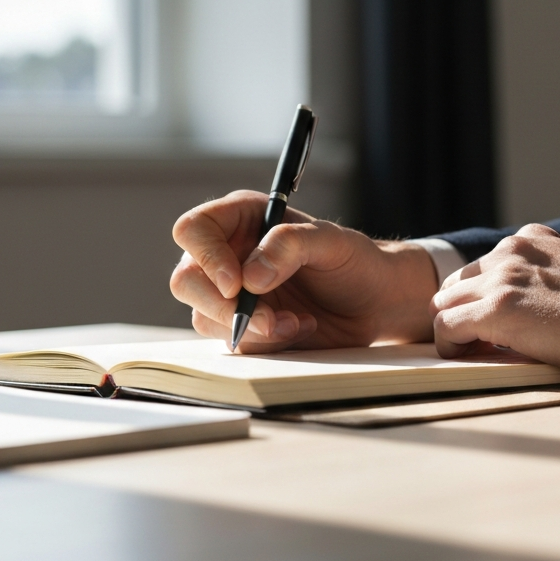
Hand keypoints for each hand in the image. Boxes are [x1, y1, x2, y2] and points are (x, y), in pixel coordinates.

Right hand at [170, 190, 437, 352]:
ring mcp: (231, 293)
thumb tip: (249, 277)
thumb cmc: (353, 260)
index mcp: (241, 218)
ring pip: (204, 316)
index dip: (206, 257)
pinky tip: (300, 328)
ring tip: (298, 321)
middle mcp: (228, 254)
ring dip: (252, 328)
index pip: (194, 229)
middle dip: (222, 306)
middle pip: (186, 280)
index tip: (236, 285)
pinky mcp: (242, 326)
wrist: (373, 301)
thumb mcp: (331, 242)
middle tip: (268, 319)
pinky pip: (233, 342)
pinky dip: (266, 342)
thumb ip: (290, 245)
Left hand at [430, 224, 559, 380]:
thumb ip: (542, 281)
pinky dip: (452, 346)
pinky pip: (446, 328)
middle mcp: (510, 251)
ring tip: (479, 353)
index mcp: (530, 240)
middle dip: (463, 311)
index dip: (481, 299)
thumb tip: (521, 314)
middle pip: (457, 283)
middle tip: (481, 343)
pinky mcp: (495, 309)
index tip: (495, 328)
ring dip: (457, 329)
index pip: (481, 268)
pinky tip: (473, 359)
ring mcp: (500, 278)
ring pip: (445, 304)